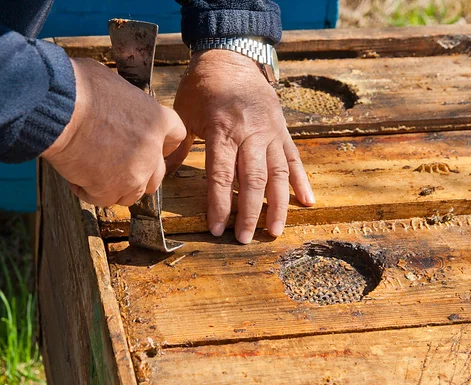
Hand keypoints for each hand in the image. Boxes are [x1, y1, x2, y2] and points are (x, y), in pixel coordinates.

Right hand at [42, 58, 185, 206]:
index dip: (162, 143)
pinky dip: (88, 191)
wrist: (60, 108)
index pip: (175, 137)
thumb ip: (125, 103)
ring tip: (92, 171)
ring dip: (115, 186)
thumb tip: (114, 102)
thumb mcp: (114, 83)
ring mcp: (133, 174)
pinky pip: (102, 198)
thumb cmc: (81, 88)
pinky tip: (75, 175)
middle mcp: (151, 151)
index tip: (149, 145)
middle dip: (138, 173)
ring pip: (131, 193)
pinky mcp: (109, 190)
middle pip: (156, 175)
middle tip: (115, 164)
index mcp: (157, 120)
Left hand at [171, 50, 314, 243]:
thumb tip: (163, 175)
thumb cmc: (204, 87)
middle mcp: (250, 134)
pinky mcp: (283, 131)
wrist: (232, 58)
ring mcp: (271, 133)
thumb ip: (178, 147)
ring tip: (275, 231)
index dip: (220, 205)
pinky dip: (301, 181)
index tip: (217, 229)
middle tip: (244, 239)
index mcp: (223, 130)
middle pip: (252, 180)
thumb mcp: (185, 113)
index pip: (222, 176)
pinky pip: (294, 159)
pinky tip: (307, 202)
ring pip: (277, 174)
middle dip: (249, 213)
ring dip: (277, 206)